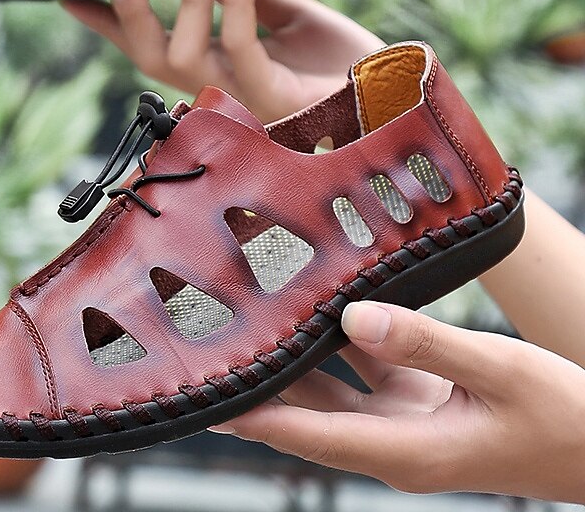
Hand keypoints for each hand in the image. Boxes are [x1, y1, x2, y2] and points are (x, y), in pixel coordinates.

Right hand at [62, 0, 383, 121]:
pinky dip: (236, 0)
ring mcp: (248, 98)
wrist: (399, 89)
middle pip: (153, 61)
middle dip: (126, 18)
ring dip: (185, 2)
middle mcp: (225, 89)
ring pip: (184, 59)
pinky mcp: (277, 97)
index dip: (112, 25)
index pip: (154, 47)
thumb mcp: (292, 17)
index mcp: (222, 70)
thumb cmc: (344, 59)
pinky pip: (240, 47)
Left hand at [210, 301, 584, 502]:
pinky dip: (337, 343)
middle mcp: (390, 440)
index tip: (207, 400)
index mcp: (404, 449)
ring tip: (249, 327)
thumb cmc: (560, 417)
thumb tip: (353, 318)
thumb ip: (424, 343)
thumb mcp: (497, 371)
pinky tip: (319, 308)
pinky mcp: (414, 401)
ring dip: (292, 362)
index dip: (255, 416)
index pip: (309, 434)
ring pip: (329, 390)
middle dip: (259, 387)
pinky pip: (361, 371)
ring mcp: (401, 421)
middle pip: (306, 413)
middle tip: (211, 354)